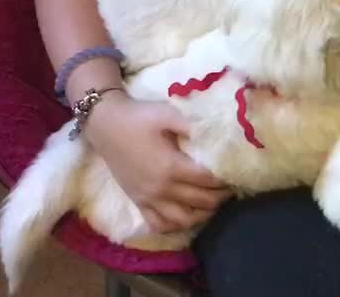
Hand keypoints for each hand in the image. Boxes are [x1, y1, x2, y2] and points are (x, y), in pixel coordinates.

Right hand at [84, 91, 231, 232]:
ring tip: (212, 204)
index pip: (207, 180)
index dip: (224, 180)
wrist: (104, 124)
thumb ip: (192, 125)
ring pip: (182, 220)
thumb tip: (215, 134)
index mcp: (171, 166)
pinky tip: (185, 217)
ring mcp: (148, 198)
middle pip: (199, 202)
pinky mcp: (137, 201)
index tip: (235, 175)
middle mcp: (161, 188)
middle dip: (219, 198)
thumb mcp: (167, 113)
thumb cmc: (138, 117)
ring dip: (201, 215)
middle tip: (230, 190)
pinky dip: (175, 225)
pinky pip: (158, 224)